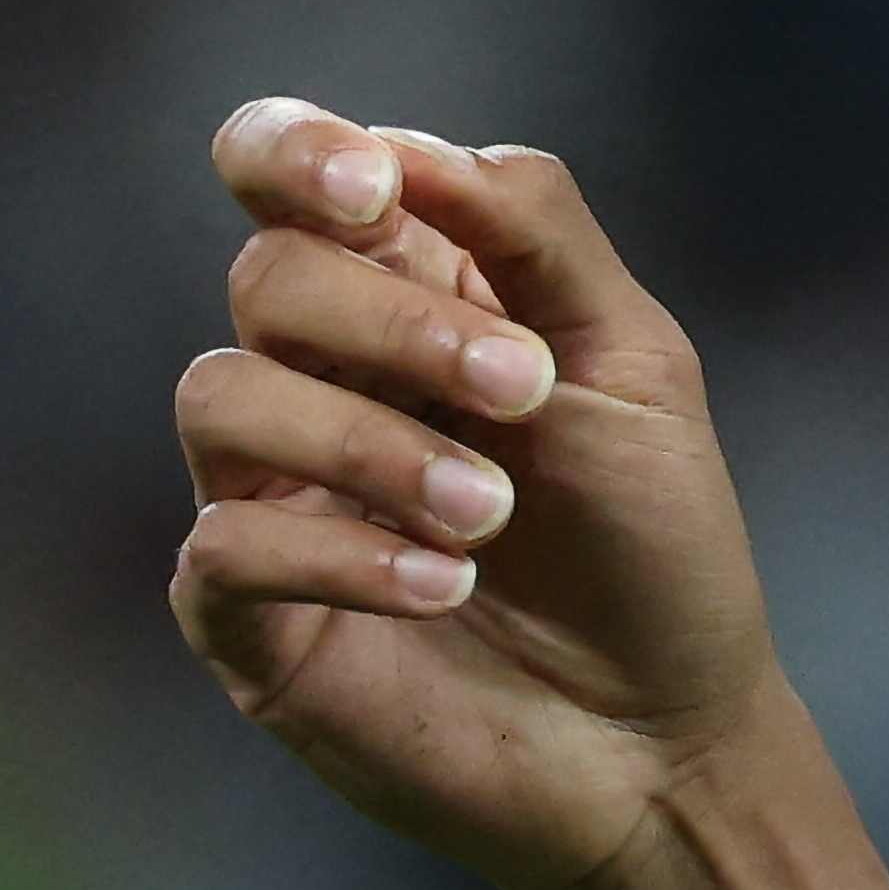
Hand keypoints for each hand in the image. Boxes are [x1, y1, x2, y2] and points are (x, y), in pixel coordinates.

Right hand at [163, 100, 784, 889]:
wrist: (667, 741)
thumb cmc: (656, 549)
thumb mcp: (637, 369)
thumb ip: (537, 237)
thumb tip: (411, 148)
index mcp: (410, 301)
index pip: (284, 177)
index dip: (292, 152)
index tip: (370, 191)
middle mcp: (320, 383)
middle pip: (267, 278)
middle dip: (395, 321)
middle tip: (525, 392)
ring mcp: (271, 496)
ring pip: (220, 397)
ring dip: (371, 443)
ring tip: (493, 517)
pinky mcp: (246, 616)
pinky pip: (224, 545)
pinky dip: (342, 553)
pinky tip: (449, 585)